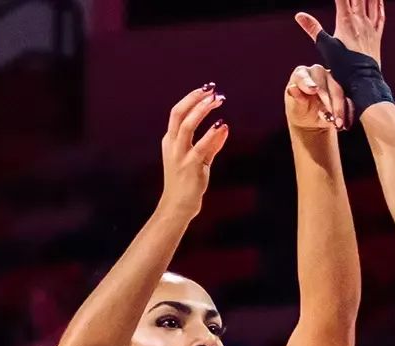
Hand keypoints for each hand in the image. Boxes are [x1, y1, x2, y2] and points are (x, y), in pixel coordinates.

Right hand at [159, 86, 230, 218]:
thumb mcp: (200, 160)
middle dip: (194, 99)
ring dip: (201, 111)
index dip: (191, 99)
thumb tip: (224, 127)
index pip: (178, 113)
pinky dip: (211, 135)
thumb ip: (212, 144)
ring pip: (187, 126)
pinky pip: (201, 147)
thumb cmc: (187, 183)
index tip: (206, 90)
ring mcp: (179, 156)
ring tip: (216, 100)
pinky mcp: (190, 167)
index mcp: (170, 141)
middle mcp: (172, 145)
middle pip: (178, 114)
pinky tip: (222, 126)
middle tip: (212, 90)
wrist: (178, 206)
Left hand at [284, 64, 345, 131]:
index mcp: (302, 74)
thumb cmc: (299, 110)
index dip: (309, 83)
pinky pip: (348, 102)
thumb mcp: (295, 107)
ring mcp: (332, 81)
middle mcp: (318, 73)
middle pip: (326, 84)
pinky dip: (347, 114)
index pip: (304, 76)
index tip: (313, 90)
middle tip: (330, 117)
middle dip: (329, 101)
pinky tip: (344, 125)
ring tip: (337, 125)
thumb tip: (292, 88)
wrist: (309, 120)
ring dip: (339, 110)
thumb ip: (296, 98)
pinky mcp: (342, 93)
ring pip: (339, 93)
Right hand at [296, 0, 382, 65]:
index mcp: (345, 21)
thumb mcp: (325, 47)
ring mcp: (370, 28)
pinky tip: (379, 0)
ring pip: (372, 3)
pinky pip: (380, 17)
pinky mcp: (376, 36)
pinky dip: (379, 6)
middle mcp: (359, 21)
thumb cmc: (344, 66)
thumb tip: (298, 15)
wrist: (364, 80)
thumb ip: (313, 28)